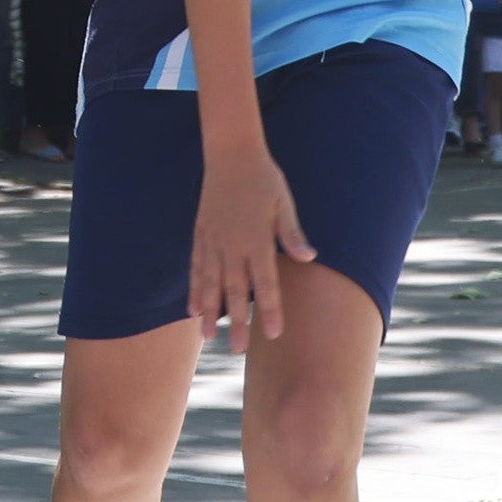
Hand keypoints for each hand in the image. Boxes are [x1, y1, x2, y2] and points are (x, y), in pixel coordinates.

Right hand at [188, 142, 314, 344]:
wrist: (230, 152)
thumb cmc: (264, 178)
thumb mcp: (284, 203)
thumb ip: (292, 233)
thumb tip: (309, 256)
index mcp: (256, 238)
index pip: (266, 282)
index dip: (270, 309)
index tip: (273, 334)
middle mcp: (232, 243)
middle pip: (234, 289)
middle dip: (236, 321)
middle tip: (236, 349)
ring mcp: (213, 240)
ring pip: (210, 282)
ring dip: (209, 310)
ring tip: (207, 336)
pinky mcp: (200, 233)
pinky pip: (196, 266)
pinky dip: (194, 288)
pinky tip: (192, 308)